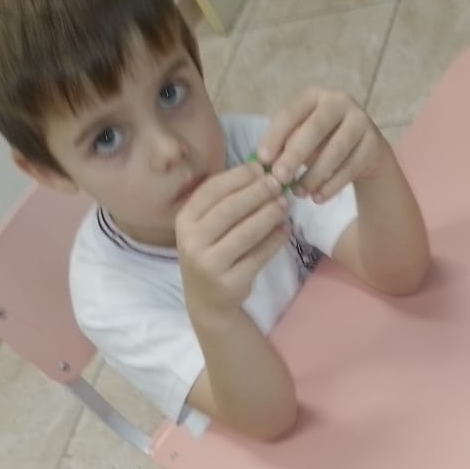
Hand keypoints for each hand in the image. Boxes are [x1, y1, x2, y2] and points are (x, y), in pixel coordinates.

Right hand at [174, 163, 290, 317]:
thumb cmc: (211, 253)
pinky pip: (258, 256)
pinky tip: (285, 229)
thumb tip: (259, 171)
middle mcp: (192, 243)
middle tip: (279, 183)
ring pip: (245, 233)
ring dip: (269, 214)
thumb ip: (225, 201)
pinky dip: (275, 241)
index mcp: (184, 222)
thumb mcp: (205, 228)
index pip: (211, 191)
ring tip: (285, 203)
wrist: (207, 301)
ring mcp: (209, 265)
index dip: (237, 177)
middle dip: (257, 193)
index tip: (260, 167)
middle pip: (229, 210)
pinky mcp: (230, 283)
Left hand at [256, 87, 389, 203]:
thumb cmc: (320, 143)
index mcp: (313, 96)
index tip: (262, 160)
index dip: (275, 136)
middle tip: (280, 178)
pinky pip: (352, 166)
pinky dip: (333, 185)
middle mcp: (339, 101)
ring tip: (299, 193)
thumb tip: (265, 163)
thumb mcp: (299, 139)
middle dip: (295, 155)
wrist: (362, 150)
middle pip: (315, 128)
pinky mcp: (374, 142)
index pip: (290, 113)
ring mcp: (360, 120)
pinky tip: (318, 198)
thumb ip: (284, 146)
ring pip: (336, 150)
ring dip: (315, 175)